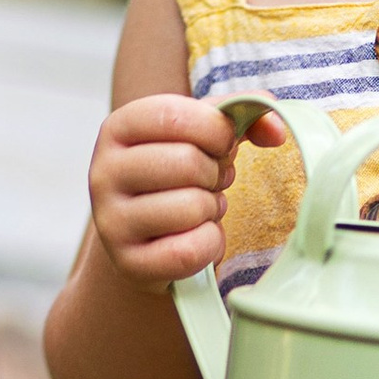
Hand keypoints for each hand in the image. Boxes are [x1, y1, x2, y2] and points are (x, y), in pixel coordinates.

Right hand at [87, 93, 285, 294]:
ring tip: (200, 209)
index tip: (221, 145)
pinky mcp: (127, 263)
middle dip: (215, 175)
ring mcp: (110, 221)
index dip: (216, 131)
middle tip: (209, 183)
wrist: (146, 238)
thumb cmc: (177, 177)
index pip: (176, 115)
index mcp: (118, 129)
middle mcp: (103, 172)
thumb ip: (241, 118)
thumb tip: (275, 127)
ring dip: (212, 210)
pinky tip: (198, 238)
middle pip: (187, 162)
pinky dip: (209, 245)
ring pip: (191, 207)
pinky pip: (189, 251)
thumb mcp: (201, 136)